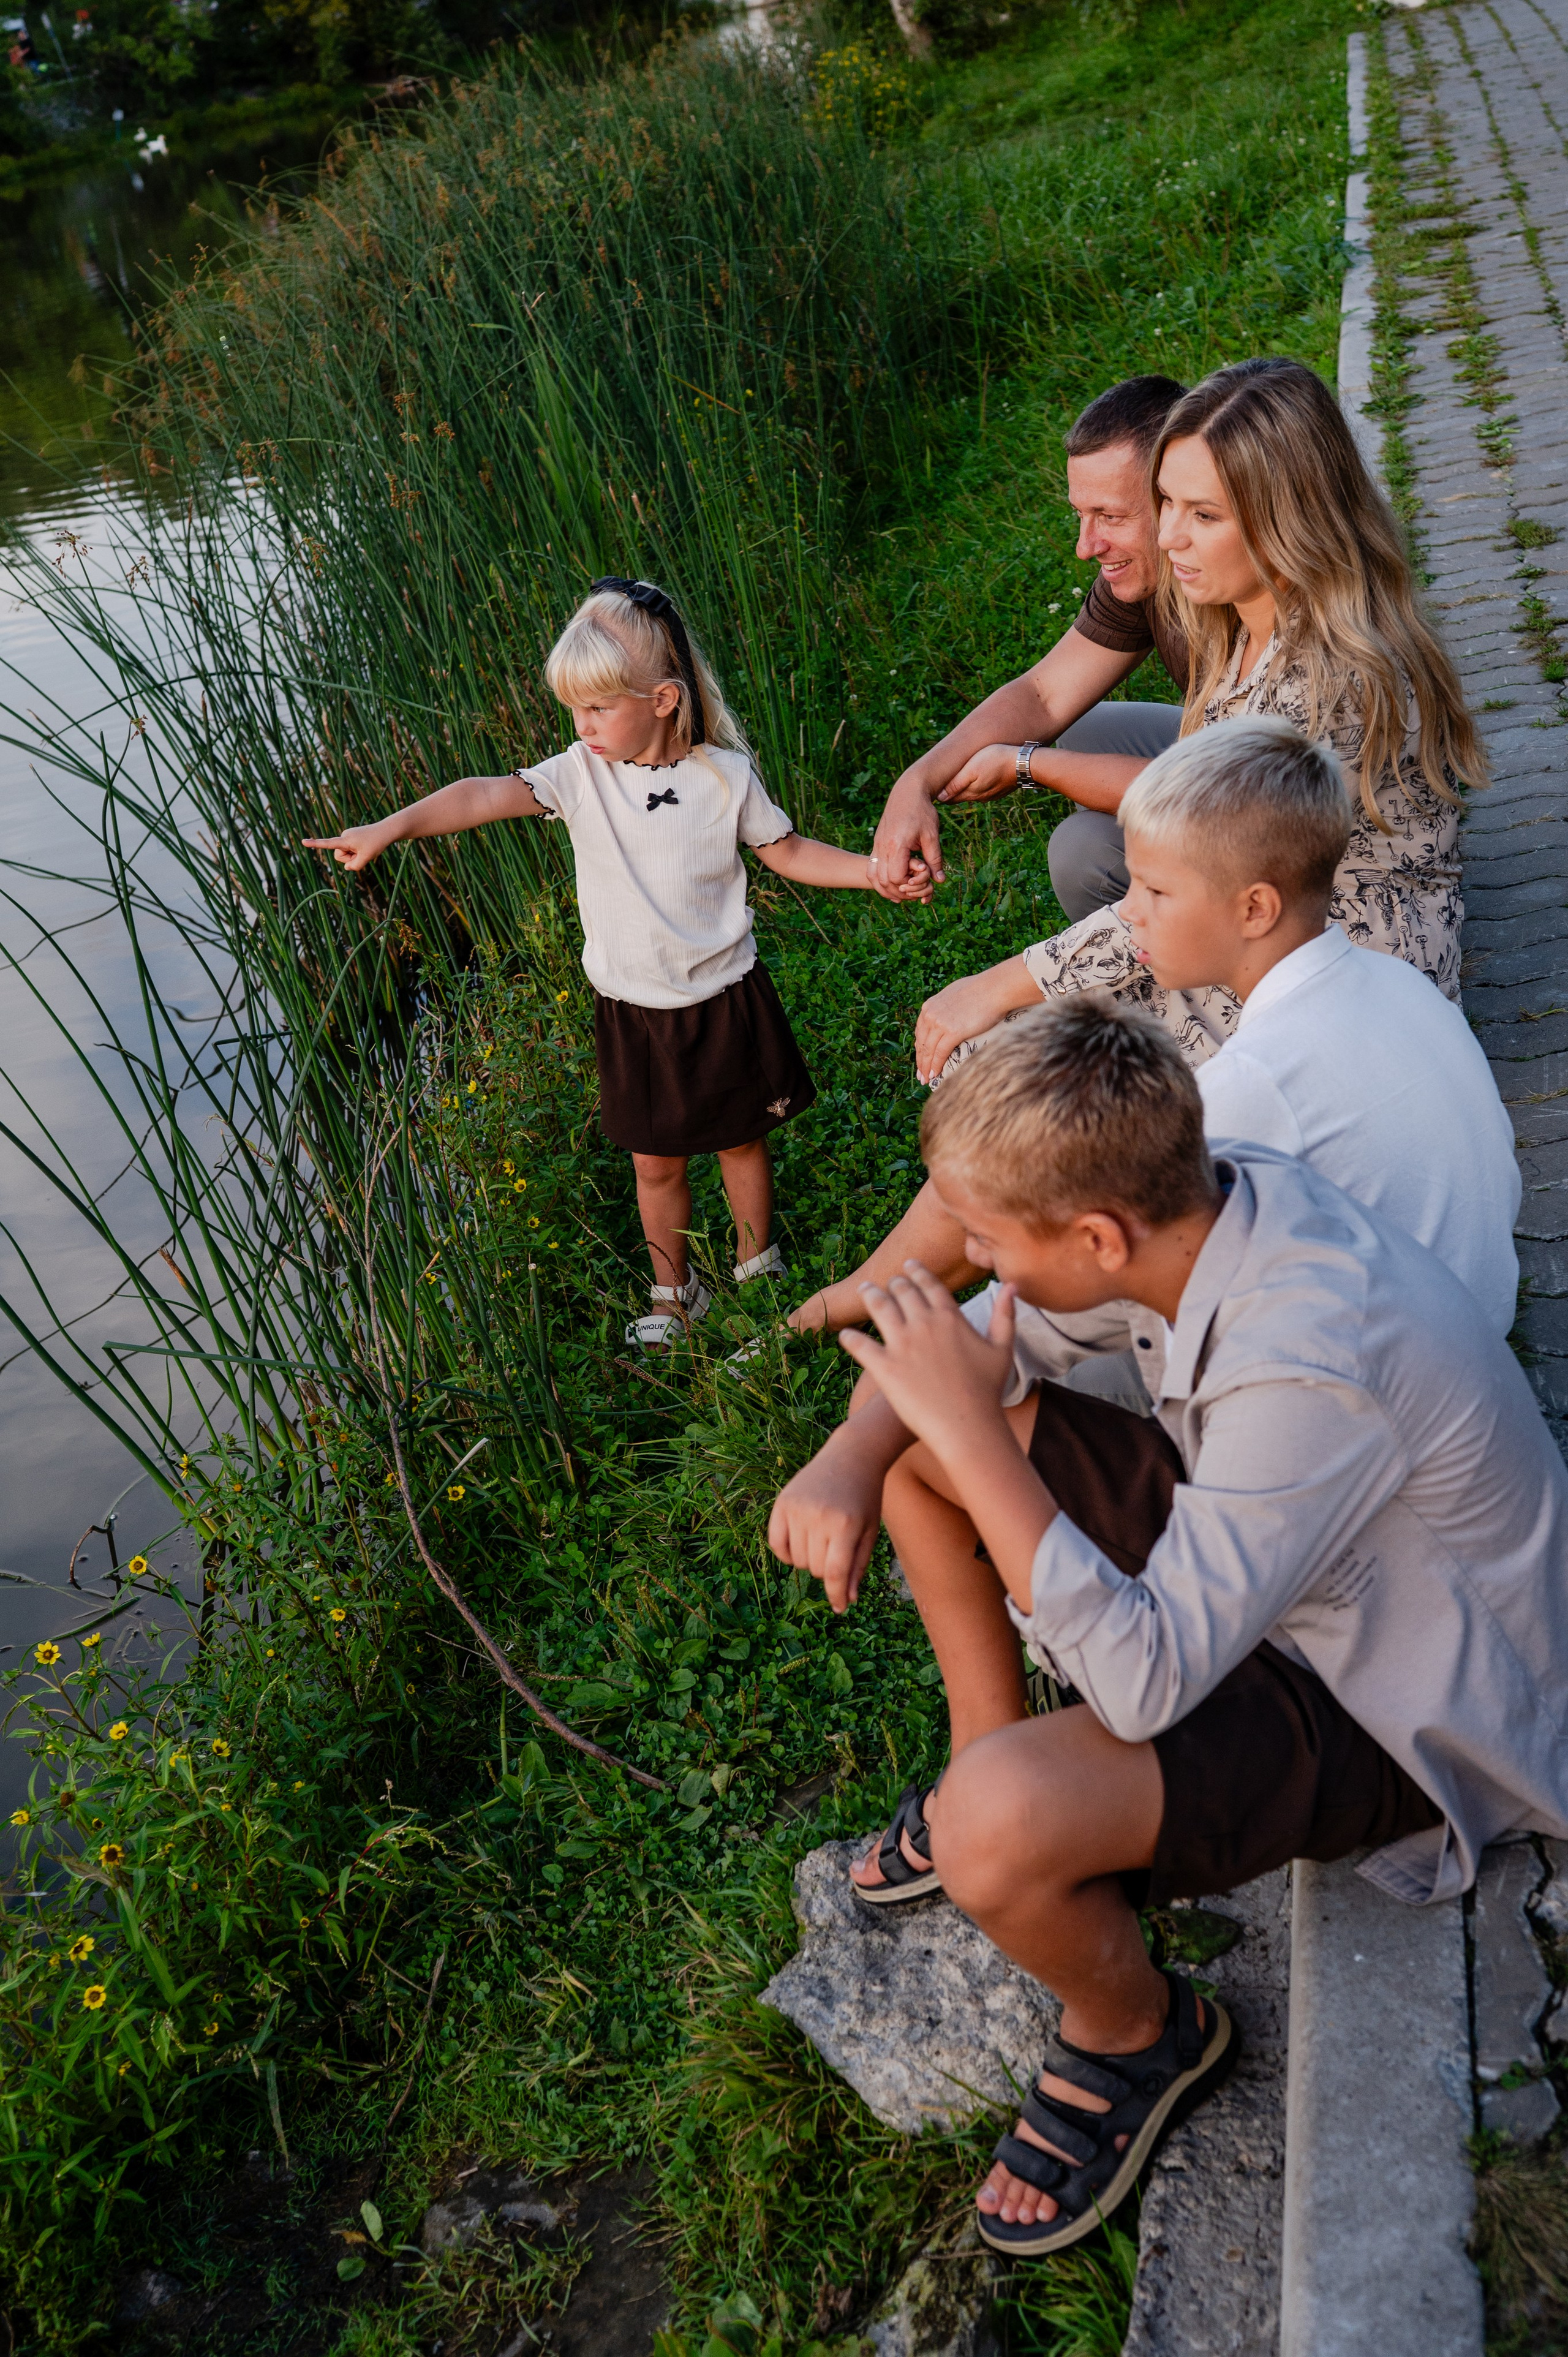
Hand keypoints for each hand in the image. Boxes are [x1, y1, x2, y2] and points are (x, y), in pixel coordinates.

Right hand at [302, 820, 397, 871]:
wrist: (386, 831)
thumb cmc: (376, 843)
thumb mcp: (366, 858)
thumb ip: (354, 866)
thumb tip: (347, 867)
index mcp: (345, 840)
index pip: (327, 843)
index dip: (315, 844)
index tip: (303, 842)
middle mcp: (344, 836)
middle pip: (339, 856)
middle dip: (349, 859)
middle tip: (363, 853)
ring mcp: (348, 837)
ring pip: (345, 854)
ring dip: (354, 856)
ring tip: (366, 849)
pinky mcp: (351, 838)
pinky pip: (350, 850)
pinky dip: (357, 852)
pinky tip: (366, 847)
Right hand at [768, 1427, 888, 1613]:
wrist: (851, 1456)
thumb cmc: (865, 1497)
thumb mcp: (869, 1531)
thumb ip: (857, 1566)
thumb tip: (846, 1600)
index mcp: (845, 1525)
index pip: (833, 1573)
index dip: (836, 1595)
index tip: (839, 1608)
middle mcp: (818, 1516)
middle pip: (815, 1569)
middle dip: (827, 1568)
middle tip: (837, 1549)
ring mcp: (797, 1508)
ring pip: (797, 1560)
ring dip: (809, 1559)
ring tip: (822, 1538)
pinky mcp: (782, 1502)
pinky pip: (777, 1544)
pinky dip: (787, 1552)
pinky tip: (800, 1542)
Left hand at [839, 1265, 1016, 1464]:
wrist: (968, 1426)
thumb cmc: (988, 1391)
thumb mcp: (1002, 1348)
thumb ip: (1005, 1314)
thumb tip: (1012, 1285)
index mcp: (950, 1317)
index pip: (930, 1284)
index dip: (918, 1272)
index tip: (910, 1265)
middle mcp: (923, 1324)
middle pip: (902, 1291)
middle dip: (893, 1283)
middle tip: (886, 1282)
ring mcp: (901, 1344)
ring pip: (879, 1308)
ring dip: (870, 1296)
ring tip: (865, 1292)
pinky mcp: (884, 1367)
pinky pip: (860, 1345)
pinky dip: (850, 1337)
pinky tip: (845, 1334)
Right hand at [871, 770, 946, 896]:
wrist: (907, 791)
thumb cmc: (922, 811)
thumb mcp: (932, 835)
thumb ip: (934, 859)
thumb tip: (939, 881)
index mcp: (897, 844)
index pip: (897, 877)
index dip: (909, 884)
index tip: (921, 877)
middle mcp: (882, 846)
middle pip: (883, 880)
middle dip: (898, 891)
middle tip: (914, 891)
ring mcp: (877, 845)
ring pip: (873, 877)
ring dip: (885, 889)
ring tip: (901, 893)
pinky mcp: (876, 843)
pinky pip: (871, 868)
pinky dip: (879, 880)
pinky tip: (892, 884)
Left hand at [915, 961, 1032, 1084]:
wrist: (993, 989)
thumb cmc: (980, 989)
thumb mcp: (953, 994)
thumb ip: (945, 1006)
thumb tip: (947, 1014)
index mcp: (929, 1006)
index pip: (920, 1032)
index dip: (920, 1048)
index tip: (920, 1058)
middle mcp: (930, 1015)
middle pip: (922, 1043)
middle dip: (920, 1061)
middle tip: (920, 1075)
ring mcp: (940, 1023)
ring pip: (928, 1050)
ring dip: (926, 1067)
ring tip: (926, 1079)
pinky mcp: (952, 1032)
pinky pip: (940, 1053)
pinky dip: (936, 1065)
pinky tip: (934, 1074)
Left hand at [938, 742, 1025, 804]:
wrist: (1024, 764)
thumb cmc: (995, 761)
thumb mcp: (971, 770)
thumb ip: (955, 784)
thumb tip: (939, 797)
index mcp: (970, 793)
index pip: (949, 799)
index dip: (940, 794)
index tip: (933, 788)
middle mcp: (979, 797)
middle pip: (959, 797)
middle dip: (950, 792)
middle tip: (940, 784)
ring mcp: (991, 794)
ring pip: (972, 794)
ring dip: (964, 789)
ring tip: (957, 780)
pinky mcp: (1000, 789)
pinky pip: (984, 790)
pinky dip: (977, 786)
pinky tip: (977, 779)